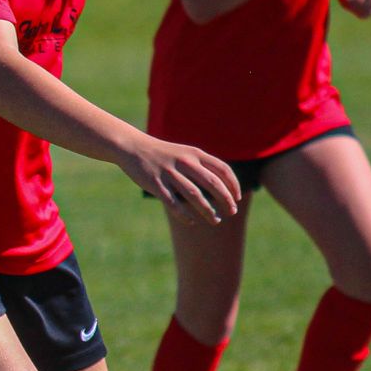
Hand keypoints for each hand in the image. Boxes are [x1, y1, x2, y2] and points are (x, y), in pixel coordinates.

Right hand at [117, 137, 240, 225]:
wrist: (134, 148)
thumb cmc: (162, 154)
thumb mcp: (184, 153)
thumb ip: (201, 165)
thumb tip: (220, 184)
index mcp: (195, 154)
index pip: (222, 169)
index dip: (233, 185)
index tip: (237, 198)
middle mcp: (185, 162)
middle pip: (212, 183)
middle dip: (225, 199)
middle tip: (232, 212)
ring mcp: (170, 173)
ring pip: (194, 195)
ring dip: (208, 210)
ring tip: (216, 221)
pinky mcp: (156, 184)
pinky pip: (173, 203)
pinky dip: (184, 214)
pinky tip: (191, 222)